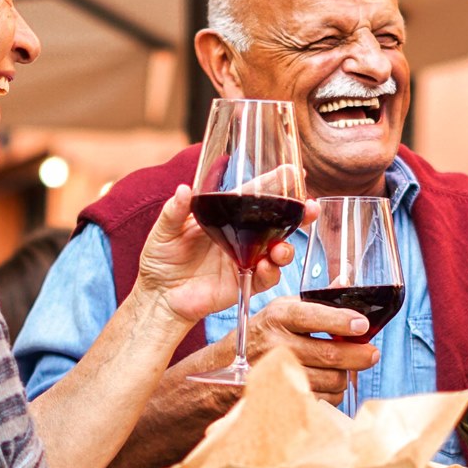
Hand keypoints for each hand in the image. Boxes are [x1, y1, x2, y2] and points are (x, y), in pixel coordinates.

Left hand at [135, 185, 310, 323]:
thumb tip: (183, 190)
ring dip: (287, 248)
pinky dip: (270, 272)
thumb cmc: (161, 258)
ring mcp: (246, 259)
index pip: (255, 195)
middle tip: (309, 209)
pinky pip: (265, 277)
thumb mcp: (164, 230)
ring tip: (281, 249)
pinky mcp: (244, 282)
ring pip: (278, 250)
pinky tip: (265, 267)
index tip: (294, 172)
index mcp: (227, 216)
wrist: (158, 295)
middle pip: (277, 221)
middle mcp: (242, 236)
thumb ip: (174, 211)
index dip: (275, 183)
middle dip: (298, 214)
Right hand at [224, 295, 379, 404]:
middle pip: (329, 354)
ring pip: (330, 380)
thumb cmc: (260, 336)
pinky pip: (321, 399)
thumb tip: (347, 281)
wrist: (222, 373)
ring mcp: (276, 374)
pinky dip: (330, 393)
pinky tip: (325, 383)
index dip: (342, 321)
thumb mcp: (281, 310)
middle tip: (372, 353)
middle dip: (358, 355)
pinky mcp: (280, 398)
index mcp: (278, 315)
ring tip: (342, 368)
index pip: (313, 316)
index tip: (363, 325)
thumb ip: (316, 300)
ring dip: (344, 376)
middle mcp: (275, 344)